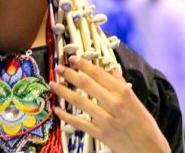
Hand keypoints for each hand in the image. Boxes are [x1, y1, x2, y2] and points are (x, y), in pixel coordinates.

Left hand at [49, 56, 169, 152]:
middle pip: (86, 84)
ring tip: (52, 84)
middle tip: (58, 68)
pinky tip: (56, 109)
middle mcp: (114, 104)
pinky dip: (65, 115)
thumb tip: (113, 69)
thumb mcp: (135, 101)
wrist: (150, 150)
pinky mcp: (100, 133)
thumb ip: (121, 84)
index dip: (84, 65)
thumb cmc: (143, 124)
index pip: (99, 74)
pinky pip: (78, 122)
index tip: (72, 59)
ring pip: (79, 101)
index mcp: (123, 93)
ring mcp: (106, 119)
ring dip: (63, 91)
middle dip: (69, 74)